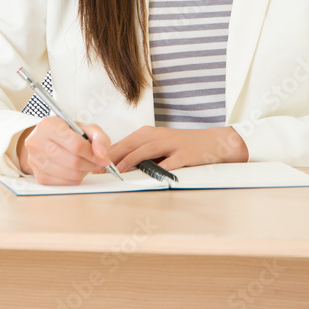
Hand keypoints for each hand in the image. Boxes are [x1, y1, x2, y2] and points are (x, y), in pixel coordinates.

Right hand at [17, 116, 113, 184]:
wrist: (48, 139)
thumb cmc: (68, 132)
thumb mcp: (85, 127)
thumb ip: (99, 137)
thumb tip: (102, 154)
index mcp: (48, 125)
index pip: (75, 144)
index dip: (93, 154)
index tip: (104, 158)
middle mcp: (36, 142)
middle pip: (73, 161)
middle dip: (90, 164)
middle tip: (97, 162)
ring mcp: (35, 160)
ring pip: (69, 174)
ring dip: (83, 172)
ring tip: (86, 164)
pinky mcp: (38, 176)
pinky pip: (64, 184)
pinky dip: (75, 179)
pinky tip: (76, 170)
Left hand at [109, 125, 248, 173]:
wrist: (212, 142)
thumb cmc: (182, 146)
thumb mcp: (159, 145)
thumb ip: (141, 152)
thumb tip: (117, 164)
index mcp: (150, 133)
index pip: (125, 141)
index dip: (109, 152)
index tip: (95, 162)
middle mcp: (159, 135)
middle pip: (132, 142)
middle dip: (115, 155)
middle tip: (101, 167)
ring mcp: (173, 143)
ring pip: (148, 148)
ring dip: (132, 159)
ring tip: (120, 169)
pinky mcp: (186, 154)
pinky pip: (172, 161)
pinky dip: (162, 167)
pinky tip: (153, 174)